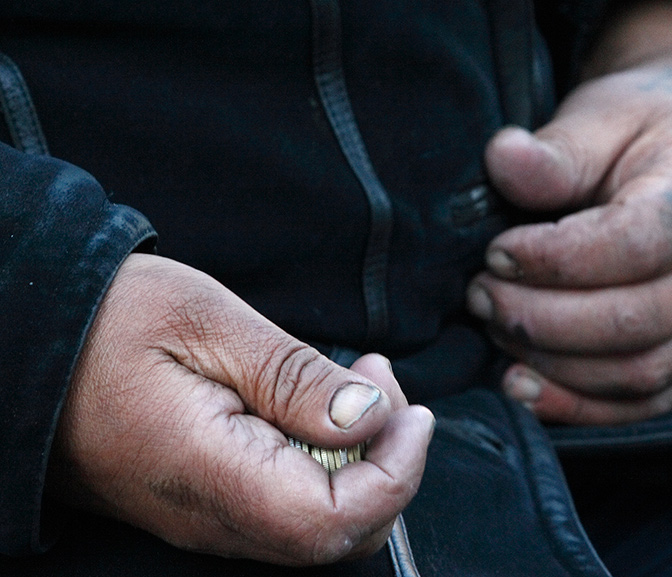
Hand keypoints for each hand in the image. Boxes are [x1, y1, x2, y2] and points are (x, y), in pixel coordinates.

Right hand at [49, 253, 433, 564]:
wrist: (34, 341)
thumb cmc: (109, 319)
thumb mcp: (208, 321)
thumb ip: (293, 378)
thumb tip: (369, 418)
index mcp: (209, 473)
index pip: (332, 522)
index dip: (396, 474)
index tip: (413, 412)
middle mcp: (208, 516)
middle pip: (336, 534)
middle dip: (387, 462)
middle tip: (382, 381)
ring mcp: (205, 515)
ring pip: (317, 523)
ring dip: (360, 456)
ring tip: (359, 379)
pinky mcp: (206, 498)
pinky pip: (287, 502)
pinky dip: (325, 457)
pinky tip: (320, 402)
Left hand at [468, 2, 671, 424]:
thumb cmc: (636, 132)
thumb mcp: (598, 118)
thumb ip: (557, 149)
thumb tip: (504, 158)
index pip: (638, 244)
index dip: (557, 259)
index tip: (496, 251)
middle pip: (634, 320)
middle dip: (540, 316)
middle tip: (479, 292)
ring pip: (636, 370)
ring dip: (551, 359)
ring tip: (492, 325)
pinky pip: (640, 402)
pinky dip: (577, 405)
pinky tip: (520, 386)